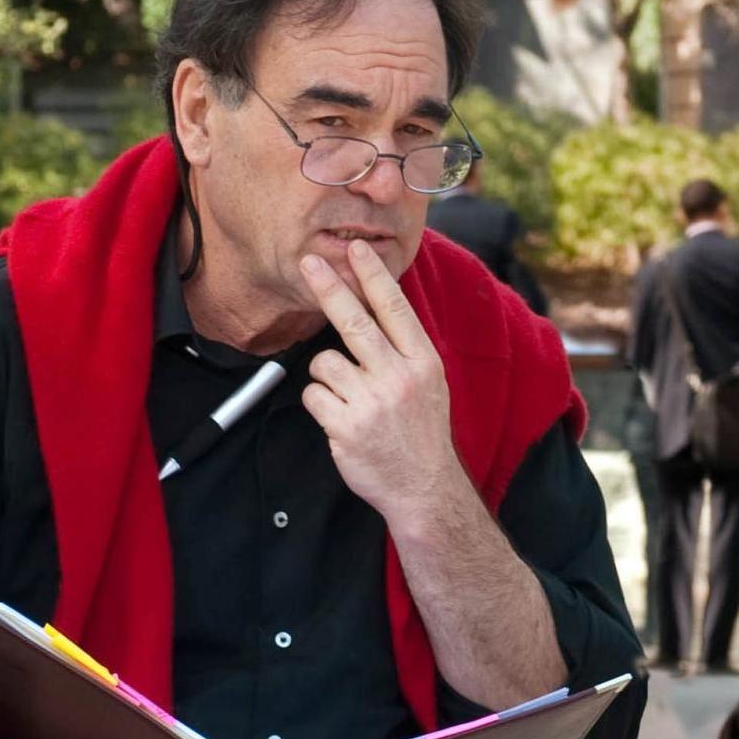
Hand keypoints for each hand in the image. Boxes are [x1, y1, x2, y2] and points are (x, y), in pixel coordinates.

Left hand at [298, 241, 465, 524]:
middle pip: (354, 321)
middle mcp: (398, 377)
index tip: (356, 250)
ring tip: (347, 398)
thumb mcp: (429, 384)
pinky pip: (314, 395)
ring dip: (327, 376)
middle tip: (309, 263)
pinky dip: (320, 403)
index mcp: (421, 362)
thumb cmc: (421, 434)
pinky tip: (340, 419)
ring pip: (325, 362)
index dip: (372, 276)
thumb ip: (403, 349)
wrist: (424, 488)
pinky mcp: (346, 425)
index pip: (394, 308)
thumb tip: (373, 306)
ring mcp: (371, 402)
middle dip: (329, 287)